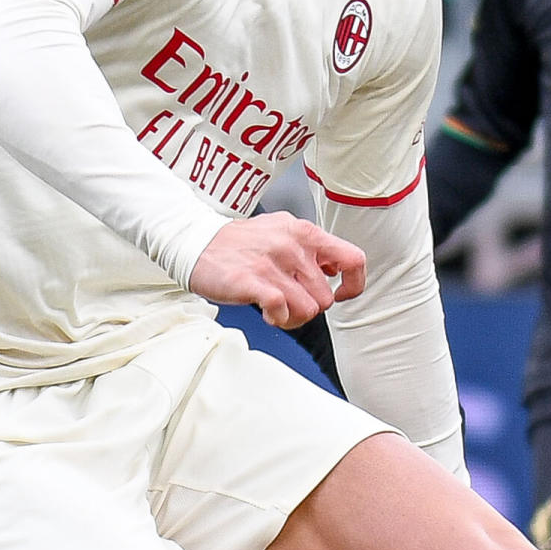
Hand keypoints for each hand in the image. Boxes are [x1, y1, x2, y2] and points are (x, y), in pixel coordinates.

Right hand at [188, 213, 365, 327]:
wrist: (196, 242)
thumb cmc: (239, 242)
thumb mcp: (283, 231)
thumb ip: (312, 247)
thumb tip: (335, 268)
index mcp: (305, 232)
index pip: (354, 260)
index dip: (353, 284)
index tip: (339, 293)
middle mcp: (292, 245)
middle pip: (326, 298)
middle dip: (309, 307)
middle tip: (289, 303)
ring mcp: (272, 263)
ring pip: (308, 311)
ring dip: (293, 317)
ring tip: (276, 308)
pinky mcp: (253, 281)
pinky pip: (282, 310)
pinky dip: (278, 319)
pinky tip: (268, 313)